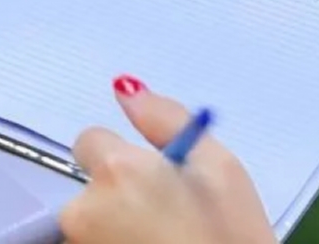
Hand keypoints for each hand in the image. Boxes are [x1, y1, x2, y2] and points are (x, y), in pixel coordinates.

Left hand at [60, 76, 277, 243]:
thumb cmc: (232, 239)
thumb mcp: (220, 169)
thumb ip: (167, 120)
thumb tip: (126, 89)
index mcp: (119, 170)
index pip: (89, 140)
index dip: (122, 157)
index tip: (152, 178)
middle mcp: (85, 210)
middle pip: (88, 186)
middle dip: (117, 195)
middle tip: (165, 217)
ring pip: (89, 222)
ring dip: (114, 227)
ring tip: (162, 240)